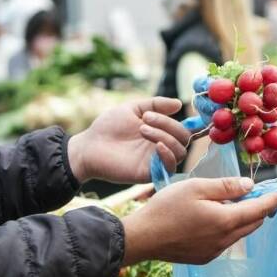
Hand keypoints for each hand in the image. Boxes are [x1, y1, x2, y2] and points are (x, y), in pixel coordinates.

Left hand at [68, 97, 190, 183]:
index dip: (187, 121)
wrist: (89, 147)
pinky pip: (171, 167)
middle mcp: (162, 146)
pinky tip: (156, 145)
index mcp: (161, 132)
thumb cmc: (108, 127)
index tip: (173, 109)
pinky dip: (168, 154)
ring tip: (142, 130)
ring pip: (180, 151)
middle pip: (184, 138)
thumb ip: (156, 104)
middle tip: (146, 119)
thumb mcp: (133, 108)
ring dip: (166, 136)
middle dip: (169, 125)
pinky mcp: (151, 173)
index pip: (184, 128)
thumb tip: (179, 103)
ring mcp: (157, 160)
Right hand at [121, 177, 276, 264]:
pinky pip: (226, 242)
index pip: (260, 209)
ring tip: (237, 203)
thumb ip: (225, 187)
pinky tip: (217, 219)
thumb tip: (249, 186)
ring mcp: (215, 251)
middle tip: (261, 193)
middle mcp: (225, 240)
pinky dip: (230, 229)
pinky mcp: (205, 258)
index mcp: (226, 221)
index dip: (274, 200)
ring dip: (245, 218)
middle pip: (254, 222)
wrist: (141, 239)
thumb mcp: (196, 188)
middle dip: (262, 208)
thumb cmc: (166, 209)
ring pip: (240, 233)